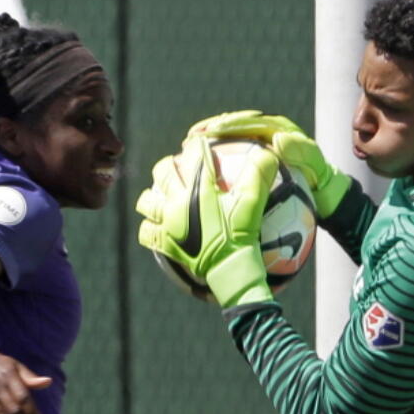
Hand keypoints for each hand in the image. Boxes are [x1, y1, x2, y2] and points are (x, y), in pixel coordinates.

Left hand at [136, 133, 276, 307]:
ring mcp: (167, 223)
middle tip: (176, 166)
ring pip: (147, 202)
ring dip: (152, 196)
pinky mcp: (163, 243)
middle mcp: (176, 201)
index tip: (200, 145)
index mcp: (197, 187)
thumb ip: (259, 174)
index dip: (197, 146)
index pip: (194, 155)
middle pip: (163, 172)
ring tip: (160, 196)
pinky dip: (149, 228)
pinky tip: (156, 227)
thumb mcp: (253, 202)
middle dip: (169, 164)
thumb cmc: (241, 234)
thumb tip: (267, 152)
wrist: (229, 268)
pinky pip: (146, 232)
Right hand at [186, 111, 351, 218]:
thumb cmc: (321, 184)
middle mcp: (266, 134)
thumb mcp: (317, 167)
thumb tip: (278, 140)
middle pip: (234, 127)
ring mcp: (258, 148)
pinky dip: (215, 161)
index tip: (214, 130)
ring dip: (209, 143)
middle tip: (193, 137)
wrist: (324, 196)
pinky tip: (199, 172)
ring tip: (189, 148)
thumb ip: (302, 152)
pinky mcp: (253, 162)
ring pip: (229, 142)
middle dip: (211, 129)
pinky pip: (231, 159)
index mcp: (279, 129)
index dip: (230, 124)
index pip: (249, 122)